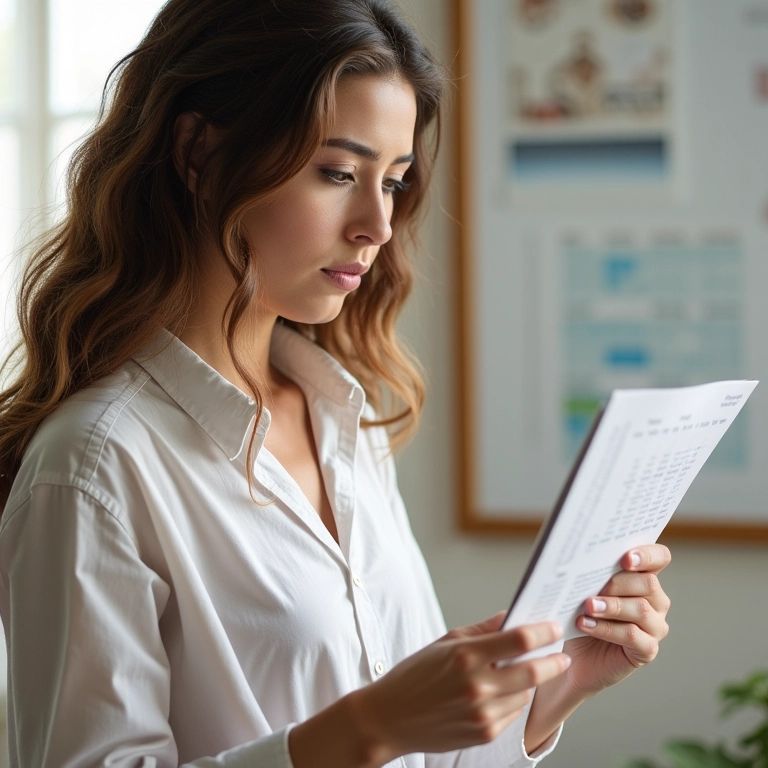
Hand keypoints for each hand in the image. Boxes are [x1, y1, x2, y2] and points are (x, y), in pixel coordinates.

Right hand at [290, 614, 570, 767]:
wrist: (390, 718)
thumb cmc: (415, 676)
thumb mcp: (445, 642)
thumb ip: (483, 630)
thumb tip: (511, 617)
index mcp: (466, 655)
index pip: (519, 640)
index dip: (543, 632)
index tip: (553, 627)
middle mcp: (477, 685)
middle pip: (533, 672)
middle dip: (554, 662)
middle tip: (561, 655)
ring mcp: (482, 713)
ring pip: (525, 694)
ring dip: (531, 682)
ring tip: (523, 671)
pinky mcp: (484, 733)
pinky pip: (512, 713)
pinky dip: (513, 700)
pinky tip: (500, 692)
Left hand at [523, 544, 671, 753]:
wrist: (573, 656)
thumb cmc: (580, 614)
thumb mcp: (584, 589)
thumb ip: (591, 572)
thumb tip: (581, 556)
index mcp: (644, 577)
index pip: (660, 557)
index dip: (647, 555)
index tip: (625, 558)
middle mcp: (656, 600)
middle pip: (649, 583)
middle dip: (618, 583)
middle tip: (592, 588)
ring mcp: (655, 626)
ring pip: (641, 609)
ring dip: (611, 606)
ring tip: (587, 607)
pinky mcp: (647, 650)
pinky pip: (632, 636)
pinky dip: (606, 629)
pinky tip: (585, 625)